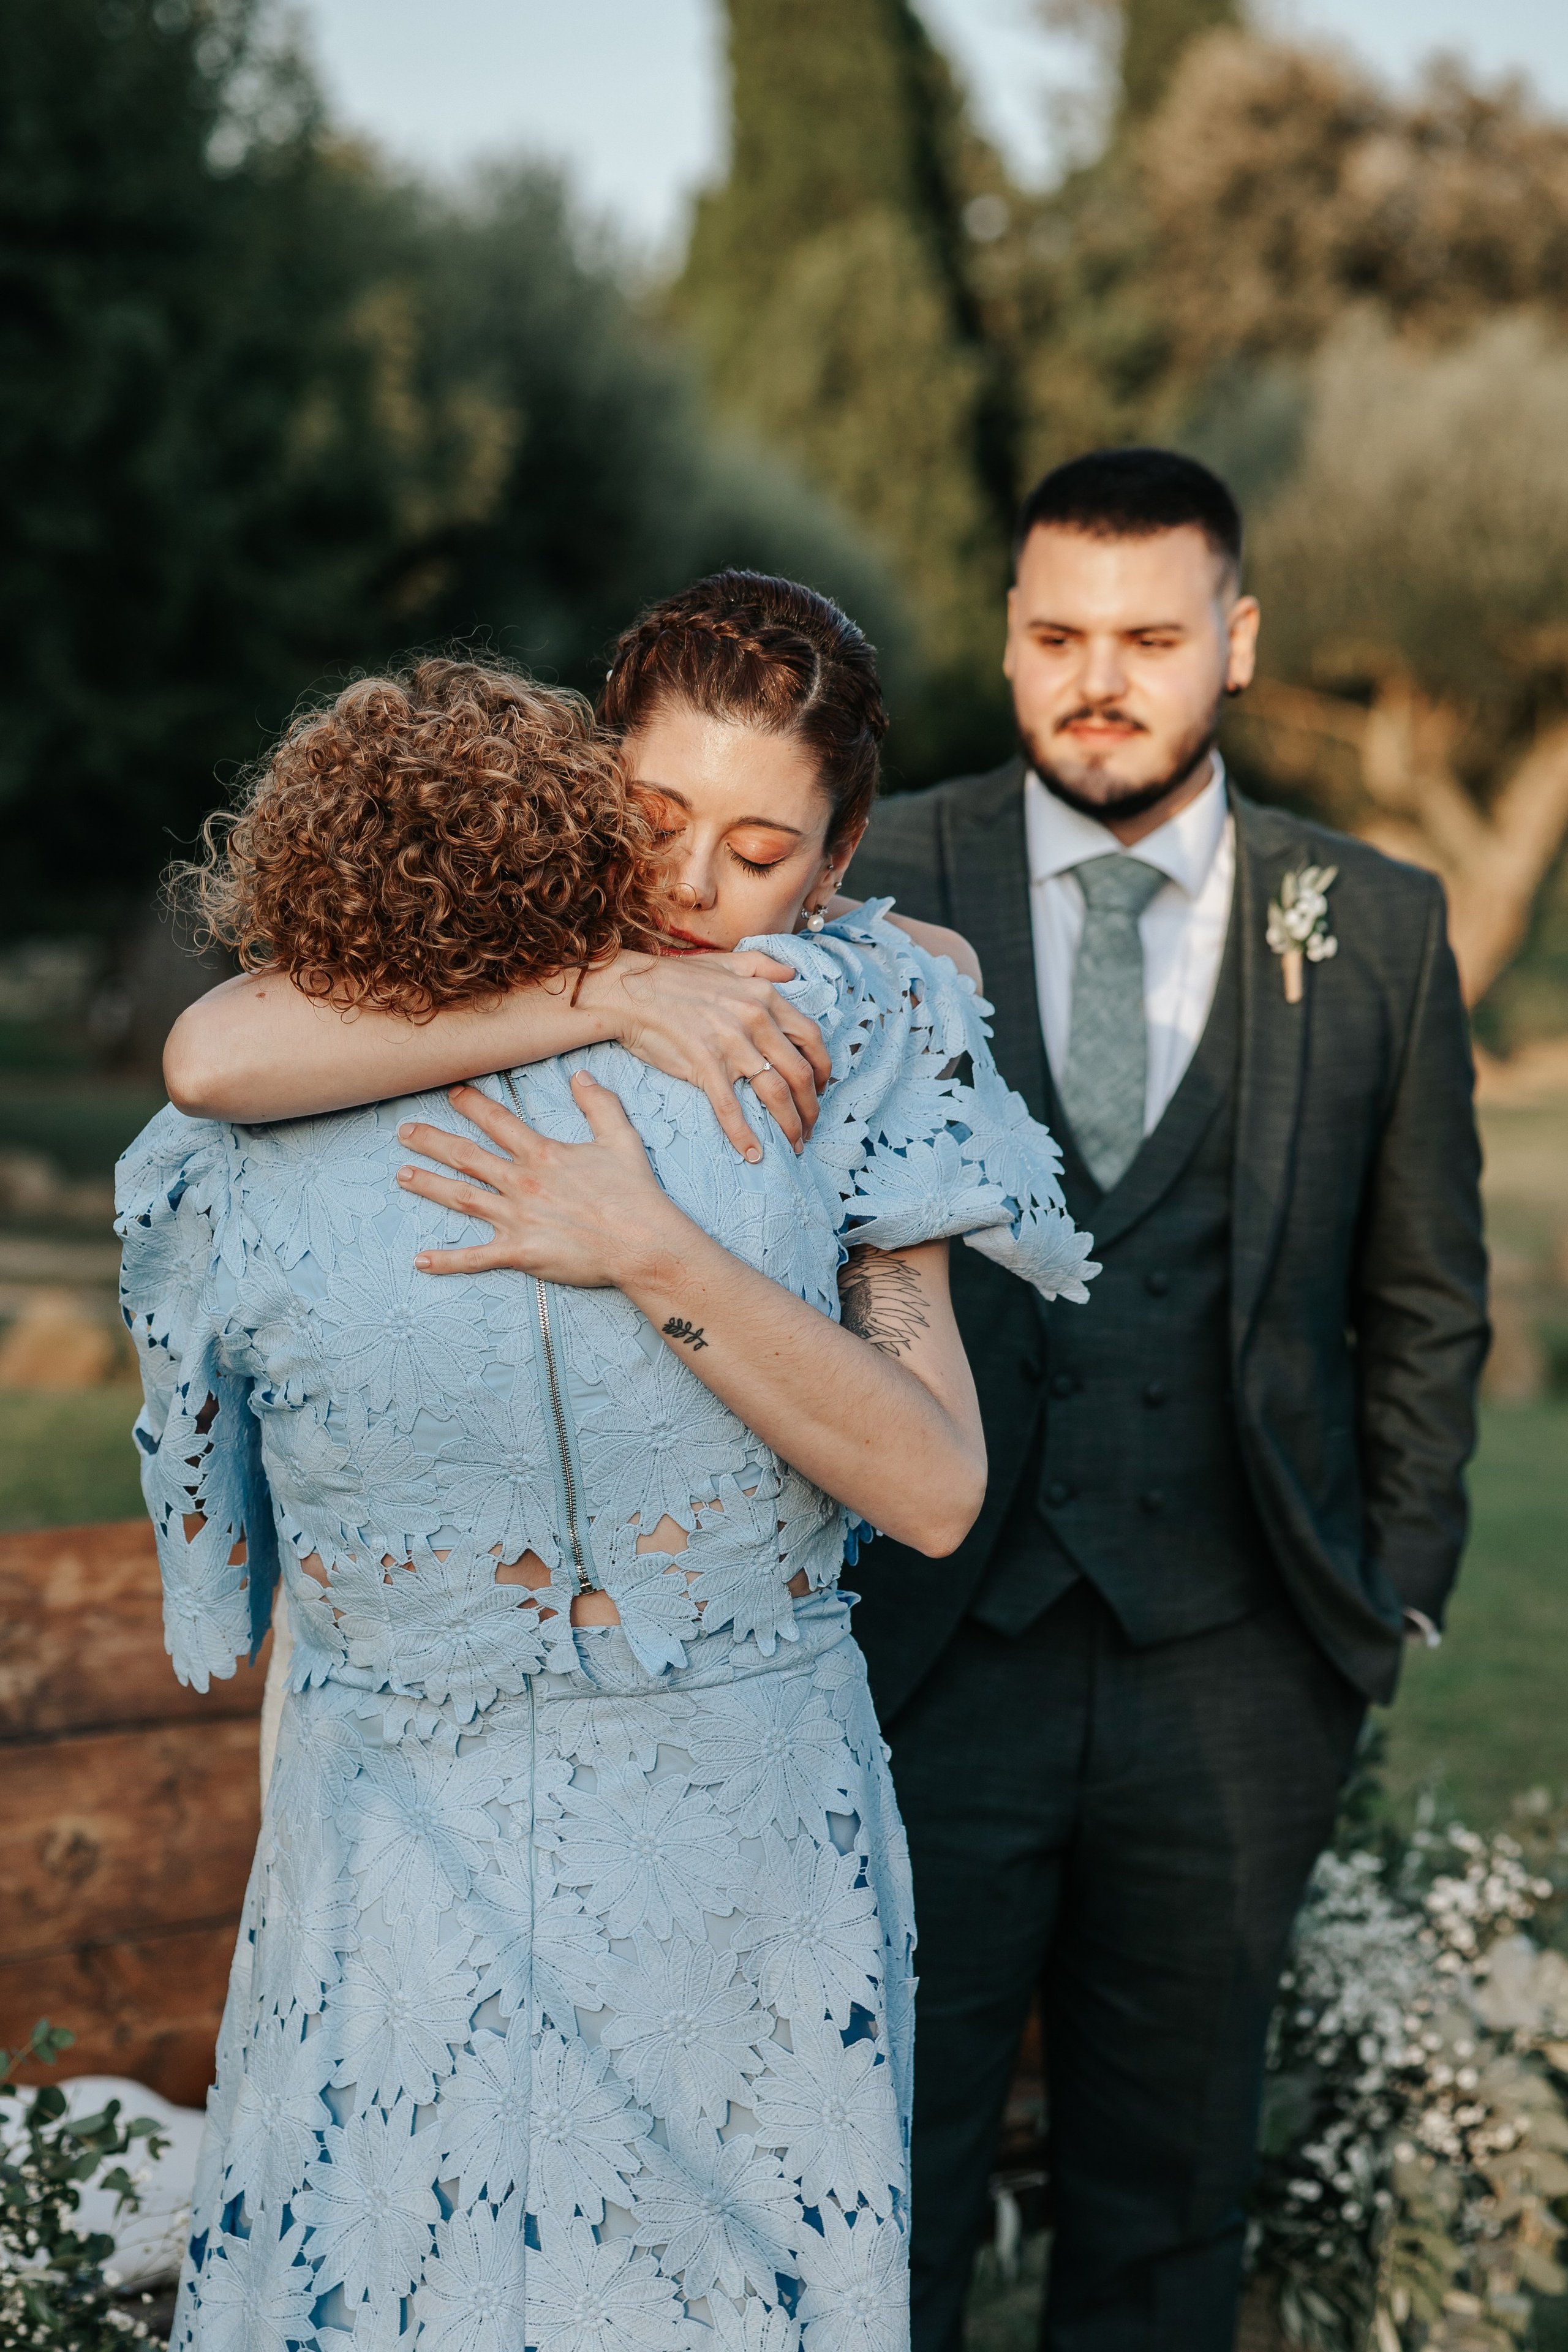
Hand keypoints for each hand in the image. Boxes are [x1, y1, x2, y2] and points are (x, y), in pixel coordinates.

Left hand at [397, 1077, 684, 1286]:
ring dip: (429, 1186)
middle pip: (467, 1156)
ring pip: (462, 1198)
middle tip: (404, 1133)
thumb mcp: (620, 1139)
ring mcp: (517, 1219)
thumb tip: (580, 1076)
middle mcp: (522, 1182)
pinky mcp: (521, 1253)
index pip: (498, 1122)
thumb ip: (599, 1104)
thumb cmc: (635, 1194)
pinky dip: (447, 1261)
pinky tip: (420, 1261)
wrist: (644, 1243)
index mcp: (543, 1154)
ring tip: (401, 1175)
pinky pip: (476, 1258)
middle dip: (432, 1142)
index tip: (452, 1093)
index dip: (472, 1105)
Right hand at [575, 950, 828, 1160]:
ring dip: (790, 1124)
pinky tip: (753, 1154)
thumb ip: (764, 965)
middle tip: (811, 1126)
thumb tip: (793, 974)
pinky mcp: (706, 1065)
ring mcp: (732, 1044)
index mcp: (765, 997)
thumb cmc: (675, 978)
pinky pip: (731, 1107)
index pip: (810, 1038)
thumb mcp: (728, 961)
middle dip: (811, 1106)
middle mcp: (756, 1020)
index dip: (823, 1068)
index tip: (821, 1089)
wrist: (631, 992)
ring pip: (776, 1093)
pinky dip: (744, 1135)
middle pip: (800, 1072)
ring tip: (794, 1144)